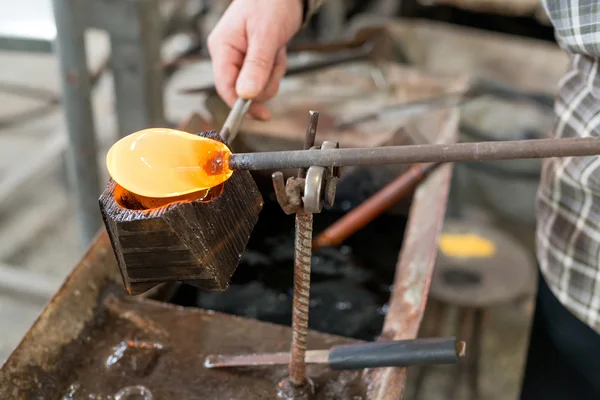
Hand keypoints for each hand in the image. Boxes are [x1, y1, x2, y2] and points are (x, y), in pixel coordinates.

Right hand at [207, 0, 303, 119]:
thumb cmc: (271, 2)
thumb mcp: (265, 36)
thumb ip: (256, 66)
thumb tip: (246, 95)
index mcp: (222, 47)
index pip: (225, 87)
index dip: (241, 105)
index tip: (261, 114)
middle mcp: (228, 55)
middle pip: (244, 90)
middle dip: (265, 81)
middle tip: (274, 59)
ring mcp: (241, 58)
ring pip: (258, 85)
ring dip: (273, 73)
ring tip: (276, 50)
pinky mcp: (253, 60)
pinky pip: (266, 76)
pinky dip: (276, 67)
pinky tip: (277, 50)